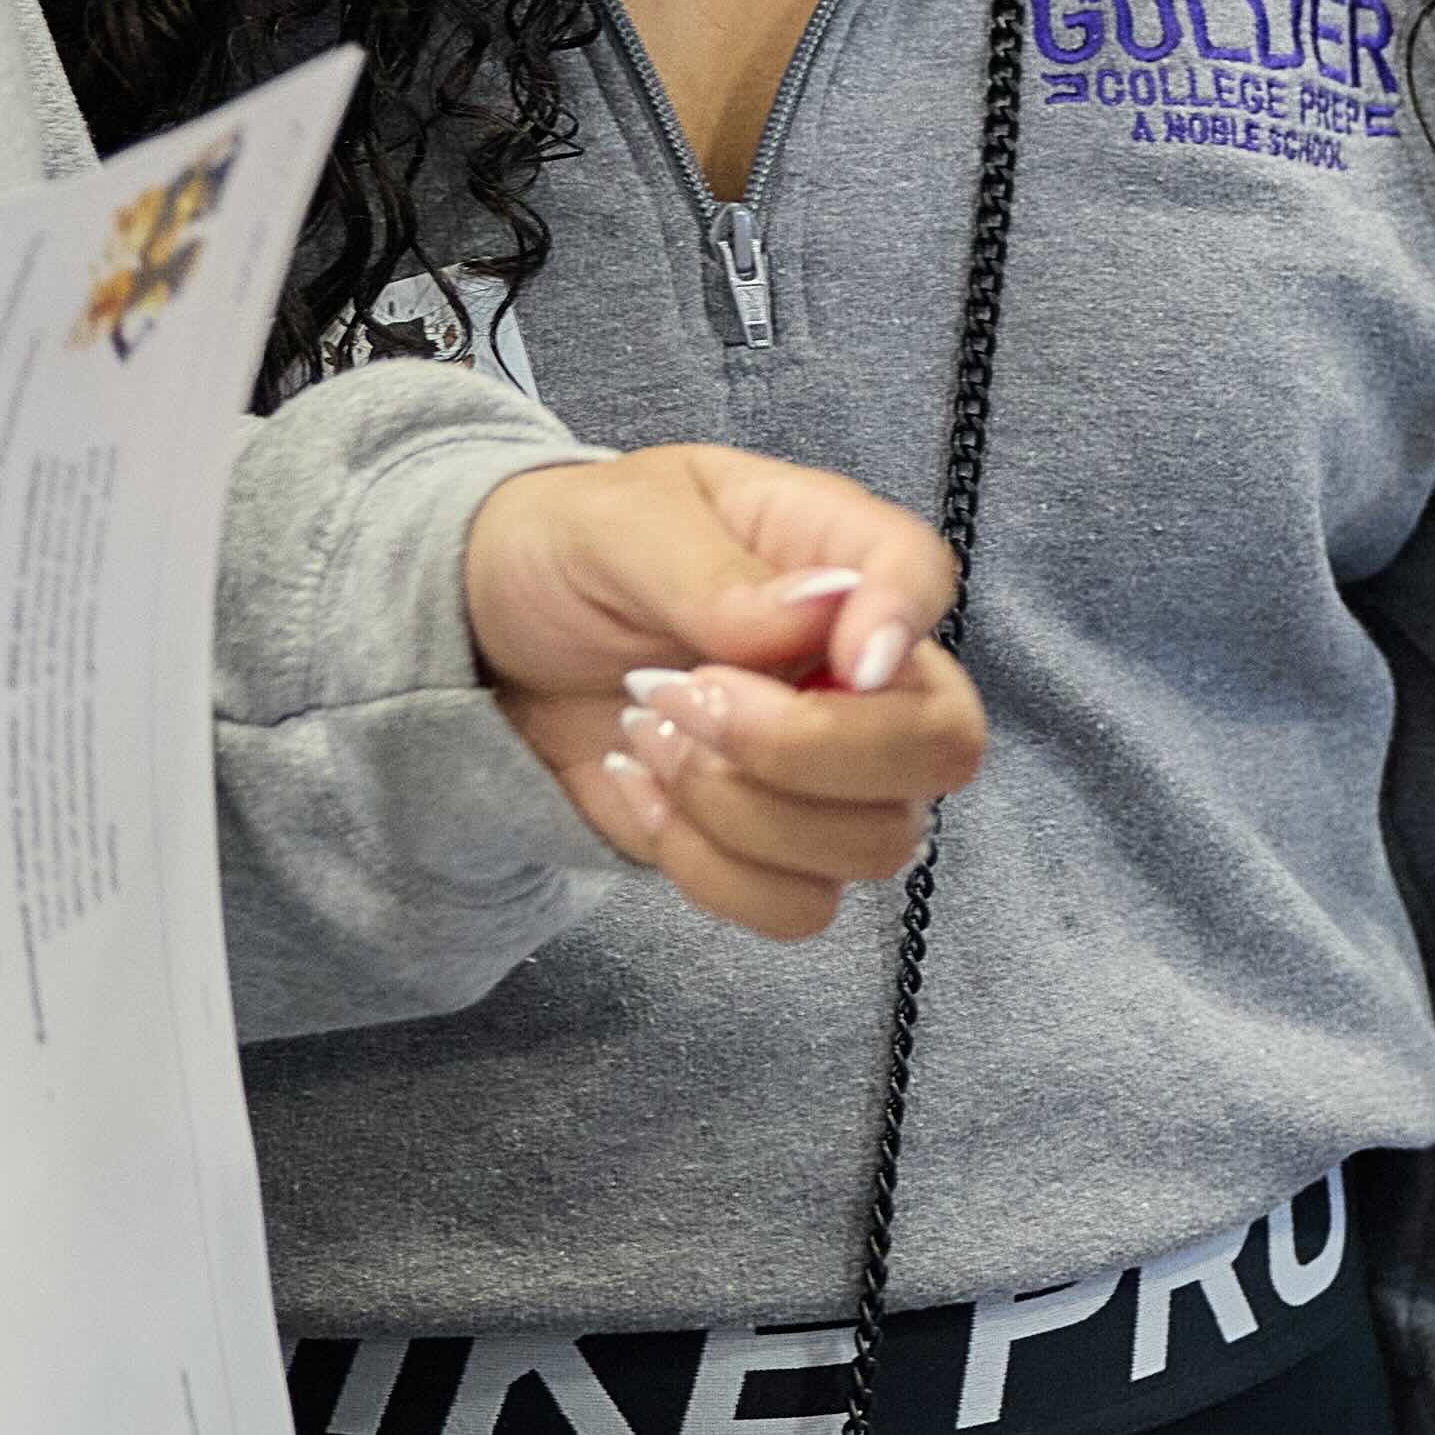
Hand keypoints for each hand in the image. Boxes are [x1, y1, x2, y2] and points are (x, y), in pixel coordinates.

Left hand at [461, 445, 995, 942]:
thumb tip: (824, 613)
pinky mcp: (776, 851)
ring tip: (641, 732)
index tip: (838, 663)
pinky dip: (710, 869)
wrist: (493, 641)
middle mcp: (863, 671)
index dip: (902, 627)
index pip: (927, 582)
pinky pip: (799, 907)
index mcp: (838, 552)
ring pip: (874, 845)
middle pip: (941, 747)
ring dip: (738, 809)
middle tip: (681, 697)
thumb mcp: (615, 527)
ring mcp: (833, 773)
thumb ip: (714, 571)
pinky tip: (642, 791)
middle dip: (807, 749)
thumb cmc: (569, 551)